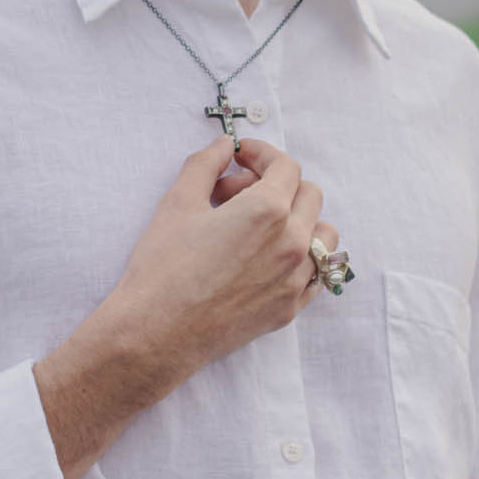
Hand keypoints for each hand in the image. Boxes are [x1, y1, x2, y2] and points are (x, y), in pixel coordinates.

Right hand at [103, 132, 337, 391]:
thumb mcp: (178, 202)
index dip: (261, 154)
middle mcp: (292, 243)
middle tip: (233, 194)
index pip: (285, 166)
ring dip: (298, 219)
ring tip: (257, 226)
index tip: (239, 157)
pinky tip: (264, 258)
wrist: (155, 333)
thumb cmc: (163, 267)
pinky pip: (315, 272)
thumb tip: (224, 145)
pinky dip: (300, 257)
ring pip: (322, 233)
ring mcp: (296, 279)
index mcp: (268, 211)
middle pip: (308, 195)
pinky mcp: (290, 308)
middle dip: (274, 184)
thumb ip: (205, 163)